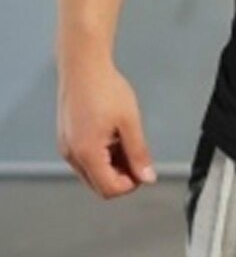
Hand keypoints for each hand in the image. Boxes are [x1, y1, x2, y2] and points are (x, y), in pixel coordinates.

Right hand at [56, 56, 156, 197]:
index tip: (144, 170)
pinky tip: (114, 135)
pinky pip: (86, 157)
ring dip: (113, 164)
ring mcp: (67, 146)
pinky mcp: (67, 138)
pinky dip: (102, 154)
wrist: (83, 67)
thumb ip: (139, 152)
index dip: (131, 184)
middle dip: (122, 175)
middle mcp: (72, 154)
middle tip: (138, 156)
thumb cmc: (104, 88)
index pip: (109, 189)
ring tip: (127, 139)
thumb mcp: (130, 122)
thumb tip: (147, 176)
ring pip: (92, 172)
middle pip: (99, 184)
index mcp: (87, 153)